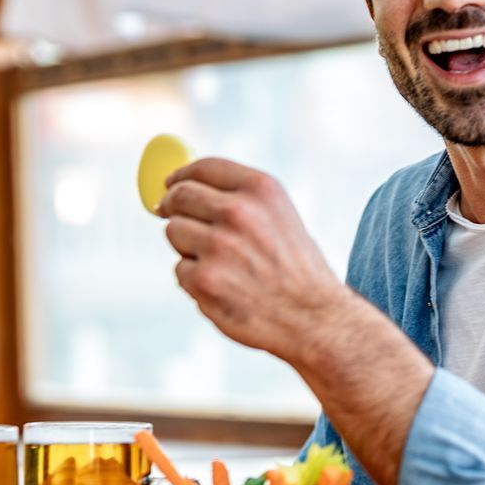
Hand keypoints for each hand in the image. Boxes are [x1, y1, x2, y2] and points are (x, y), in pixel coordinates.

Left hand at [158, 159, 356, 360]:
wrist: (313, 317)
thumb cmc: (295, 268)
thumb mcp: (279, 216)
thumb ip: (239, 197)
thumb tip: (183, 186)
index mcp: (261, 190)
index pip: (205, 167)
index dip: (181, 175)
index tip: (171, 184)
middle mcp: (239, 212)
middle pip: (180, 195)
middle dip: (172, 206)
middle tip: (171, 217)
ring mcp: (219, 246)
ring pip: (173, 232)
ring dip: (187, 247)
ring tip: (221, 265)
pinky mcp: (204, 280)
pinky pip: (180, 270)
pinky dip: (195, 280)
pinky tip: (225, 289)